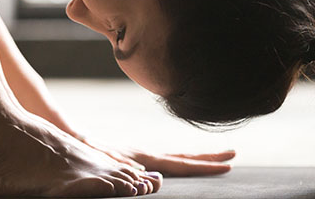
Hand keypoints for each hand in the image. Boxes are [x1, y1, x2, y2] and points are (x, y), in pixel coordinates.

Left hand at [76, 134, 234, 176]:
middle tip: (233, 155)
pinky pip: (167, 160)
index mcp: (146, 157)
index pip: (181, 163)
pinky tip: (186, 164)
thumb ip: (123, 167)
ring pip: (178, 157)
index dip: (204, 166)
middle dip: (209, 157)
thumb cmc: (91, 151)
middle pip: (185, 156)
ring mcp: (146, 155)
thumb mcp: (107, 159)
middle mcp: (150, 155)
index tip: (226, 166)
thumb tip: (143, 174)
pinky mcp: (140, 157)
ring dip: (198, 157)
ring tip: (219, 157)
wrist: (81, 139)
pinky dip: (182, 161)